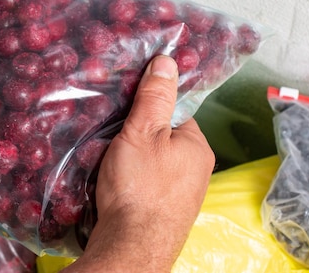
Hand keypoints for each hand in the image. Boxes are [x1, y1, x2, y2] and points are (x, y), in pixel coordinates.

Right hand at [63, 55, 214, 272]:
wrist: (131, 246)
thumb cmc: (138, 186)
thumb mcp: (143, 131)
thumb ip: (155, 97)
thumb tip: (168, 61)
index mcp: (197, 147)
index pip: (175, 113)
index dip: (149, 109)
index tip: (126, 111)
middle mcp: (197, 171)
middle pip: (163, 138)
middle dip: (139, 136)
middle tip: (114, 137)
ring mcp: (182, 194)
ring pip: (154, 162)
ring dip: (134, 159)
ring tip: (111, 160)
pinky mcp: (166, 212)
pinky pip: (148, 184)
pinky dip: (133, 181)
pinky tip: (116, 184)